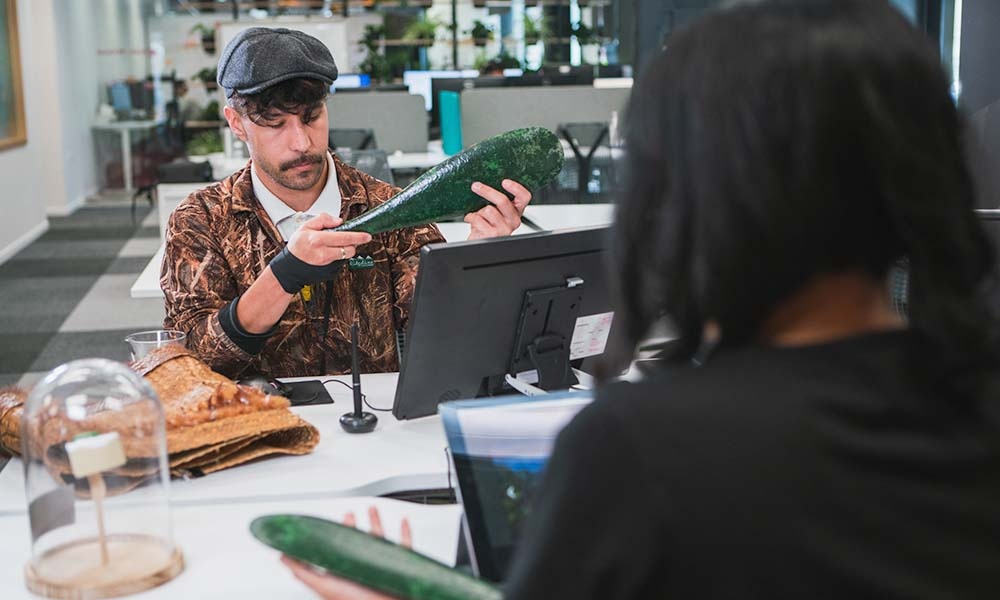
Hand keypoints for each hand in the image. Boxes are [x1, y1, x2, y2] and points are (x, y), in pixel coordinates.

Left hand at [281, 507, 411, 599]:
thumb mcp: (324, 586)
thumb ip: (303, 572)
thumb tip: (283, 558)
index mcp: (348, 574)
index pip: (339, 550)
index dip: (334, 535)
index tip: (329, 524)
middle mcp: (365, 570)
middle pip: (359, 544)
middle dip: (354, 527)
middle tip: (349, 515)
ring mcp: (384, 568)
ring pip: (381, 542)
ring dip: (377, 524)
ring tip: (372, 511)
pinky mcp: (402, 568)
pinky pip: (405, 548)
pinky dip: (405, 534)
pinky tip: (403, 524)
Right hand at [287, 213, 372, 265]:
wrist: (290, 266)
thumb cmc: (297, 246)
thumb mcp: (305, 226)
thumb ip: (323, 219)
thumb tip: (338, 221)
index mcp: (317, 239)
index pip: (344, 238)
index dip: (358, 237)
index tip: (367, 236)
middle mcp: (323, 253)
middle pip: (349, 249)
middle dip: (353, 244)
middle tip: (352, 239)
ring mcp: (326, 263)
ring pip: (346, 256)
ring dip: (345, 250)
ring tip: (335, 245)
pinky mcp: (329, 271)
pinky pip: (340, 262)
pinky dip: (339, 256)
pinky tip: (330, 253)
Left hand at [465, 179, 531, 239]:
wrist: (480, 240)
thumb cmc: (487, 224)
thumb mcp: (495, 209)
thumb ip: (496, 199)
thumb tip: (485, 183)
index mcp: (516, 211)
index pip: (524, 197)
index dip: (516, 188)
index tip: (504, 182)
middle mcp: (513, 220)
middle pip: (503, 201)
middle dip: (487, 191)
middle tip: (476, 186)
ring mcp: (504, 229)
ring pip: (489, 210)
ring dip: (479, 211)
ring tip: (478, 215)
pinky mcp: (493, 235)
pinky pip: (478, 219)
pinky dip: (471, 217)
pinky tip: (472, 220)